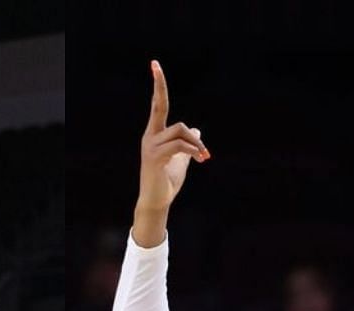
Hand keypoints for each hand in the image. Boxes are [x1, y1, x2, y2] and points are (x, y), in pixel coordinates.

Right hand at [135, 61, 209, 238]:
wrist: (156, 202)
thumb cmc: (167, 182)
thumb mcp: (181, 160)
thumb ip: (187, 144)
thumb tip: (196, 129)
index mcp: (155, 134)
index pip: (157, 105)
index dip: (158, 86)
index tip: (154, 64)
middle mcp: (150, 136)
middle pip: (161, 106)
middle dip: (158, 85)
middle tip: (155, 65)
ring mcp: (151, 146)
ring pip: (180, 129)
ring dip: (197, 141)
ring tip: (204, 156)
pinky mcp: (155, 158)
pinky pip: (179, 145)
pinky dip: (193, 150)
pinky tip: (200, 159)